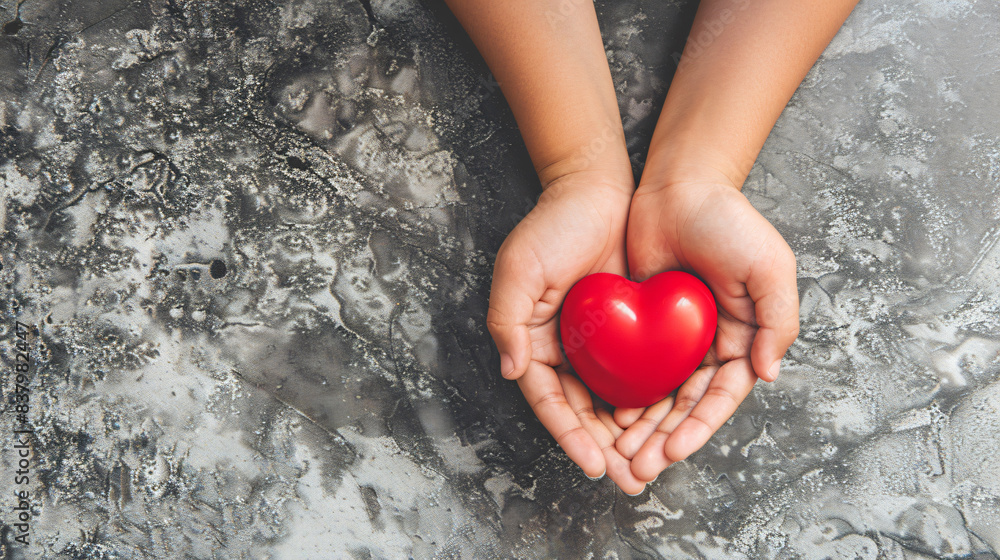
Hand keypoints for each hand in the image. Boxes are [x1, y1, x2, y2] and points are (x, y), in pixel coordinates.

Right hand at [487, 171, 647, 493]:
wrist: (597, 190)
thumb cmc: (552, 226)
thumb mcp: (519, 267)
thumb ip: (507, 319)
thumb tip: (512, 370)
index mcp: (533, 343)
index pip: (550, 401)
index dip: (570, 435)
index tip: (594, 463)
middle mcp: (564, 351)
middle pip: (583, 413)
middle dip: (605, 449)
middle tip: (630, 480)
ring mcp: (598, 344)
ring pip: (612, 402)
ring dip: (629, 437)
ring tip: (650, 467)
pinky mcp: (628, 332)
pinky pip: (638, 375)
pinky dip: (649, 402)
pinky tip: (666, 424)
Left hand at [615, 173, 799, 480]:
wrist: (679, 186)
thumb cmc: (730, 222)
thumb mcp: (769, 267)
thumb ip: (777, 321)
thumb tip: (768, 375)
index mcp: (743, 339)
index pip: (720, 397)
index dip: (698, 427)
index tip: (672, 451)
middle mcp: (709, 346)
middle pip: (685, 406)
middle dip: (663, 439)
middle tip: (638, 467)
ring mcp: (674, 338)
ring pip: (656, 395)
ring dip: (640, 427)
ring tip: (619, 454)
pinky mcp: (641, 325)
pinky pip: (630, 368)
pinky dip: (621, 394)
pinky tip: (605, 416)